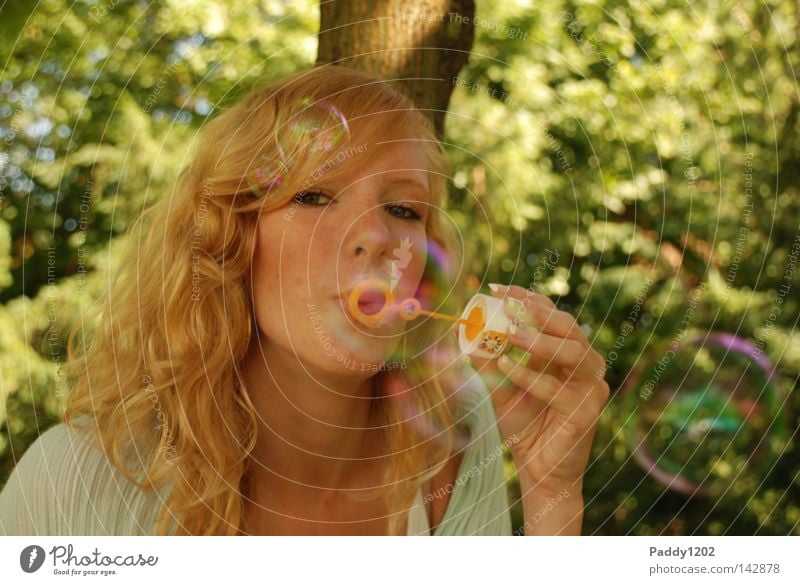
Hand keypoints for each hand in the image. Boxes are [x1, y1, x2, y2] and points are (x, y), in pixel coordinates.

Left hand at [469, 284, 609, 496]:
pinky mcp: (587, 412)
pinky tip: (506, 368)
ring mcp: (590, 388)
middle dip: (537, 311)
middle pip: (569, 326)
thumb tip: (465, 336)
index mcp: (567, 354)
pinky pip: (557, 388)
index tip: (494, 288)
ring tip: (509, 334)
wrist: (539, 472)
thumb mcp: (500, 391)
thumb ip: (488, 365)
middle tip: (508, 304)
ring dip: (538, 340)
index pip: (551, 315)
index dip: (525, 298)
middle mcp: (584, 366)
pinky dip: (530, 376)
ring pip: (572, 352)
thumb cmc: (524, 427)